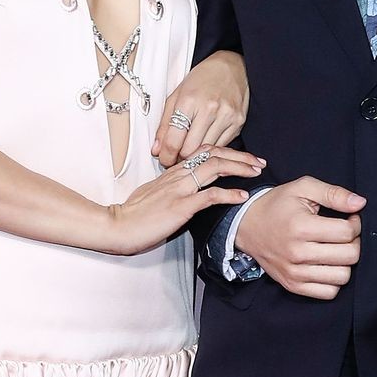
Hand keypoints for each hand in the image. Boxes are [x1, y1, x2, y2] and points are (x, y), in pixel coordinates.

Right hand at [104, 145, 264, 255]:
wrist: (118, 225)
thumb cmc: (135, 214)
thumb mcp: (155, 194)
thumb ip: (173, 188)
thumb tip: (188, 190)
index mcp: (173, 172)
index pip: (204, 152)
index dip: (227, 151)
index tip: (244, 158)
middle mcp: (178, 175)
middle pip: (214, 154)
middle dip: (240, 156)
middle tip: (258, 161)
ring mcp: (180, 189)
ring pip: (214, 168)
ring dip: (239, 168)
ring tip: (255, 172)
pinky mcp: (180, 206)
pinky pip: (209, 196)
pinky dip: (229, 194)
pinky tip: (242, 196)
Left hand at [152, 49, 248, 165]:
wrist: (232, 67)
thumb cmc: (202, 80)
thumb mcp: (177, 96)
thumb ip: (165, 124)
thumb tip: (157, 150)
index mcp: (189, 101)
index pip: (174, 140)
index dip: (166, 156)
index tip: (164, 159)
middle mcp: (209, 109)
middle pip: (190, 150)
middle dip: (180, 157)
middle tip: (176, 155)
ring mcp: (226, 116)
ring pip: (205, 151)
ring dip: (196, 153)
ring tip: (191, 146)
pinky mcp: (238, 122)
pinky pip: (220, 146)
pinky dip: (211, 146)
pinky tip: (206, 138)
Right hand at [234, 176, 365, 299]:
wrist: (247, 226)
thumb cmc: (277, 205)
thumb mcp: (303, 188)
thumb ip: (333, 193)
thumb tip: (360, 204)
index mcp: (301, 227)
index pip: (347, 232)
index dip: (355, 223)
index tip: (349, 218)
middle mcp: (298, 253)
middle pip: (349, 256)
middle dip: (354, 242)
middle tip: (345, 234)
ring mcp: (295, 273)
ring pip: (342, 276)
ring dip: (346, 262)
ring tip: (336, 249)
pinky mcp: (293, 285)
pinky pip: (328, 293)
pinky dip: (334, 280)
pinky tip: (328, 265)